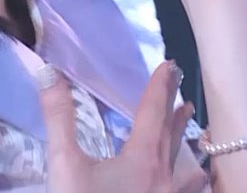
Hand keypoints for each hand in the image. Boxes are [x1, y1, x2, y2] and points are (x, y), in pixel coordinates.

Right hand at [38, 60, 208, 192]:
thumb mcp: (65, 167)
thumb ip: (59, 118)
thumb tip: (48, 73)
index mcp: (142, 160)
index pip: (154, 112)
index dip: (160, 87)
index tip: (169, 65)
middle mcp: (165, 180)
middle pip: (173, 137)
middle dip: (175, 111)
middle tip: (182, 88)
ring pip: (186, 170)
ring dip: (188, 147)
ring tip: (197, 135)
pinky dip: (191, 185)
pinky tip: (190, 188)